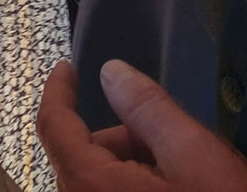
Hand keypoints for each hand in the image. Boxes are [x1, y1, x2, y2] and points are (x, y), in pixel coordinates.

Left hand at [37, 60, 246, 191]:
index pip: (54, 127)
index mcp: (92, 185)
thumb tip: (111, 73)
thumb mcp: (192, 152)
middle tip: (169, 136)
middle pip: (83, 154)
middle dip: (121, 135)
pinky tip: (176, 188)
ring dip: (131, 163)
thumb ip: (148, 108)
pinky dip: (134, 184)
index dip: (59, 91)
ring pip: (99, 177)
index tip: (67, 68)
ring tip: (180, 171)